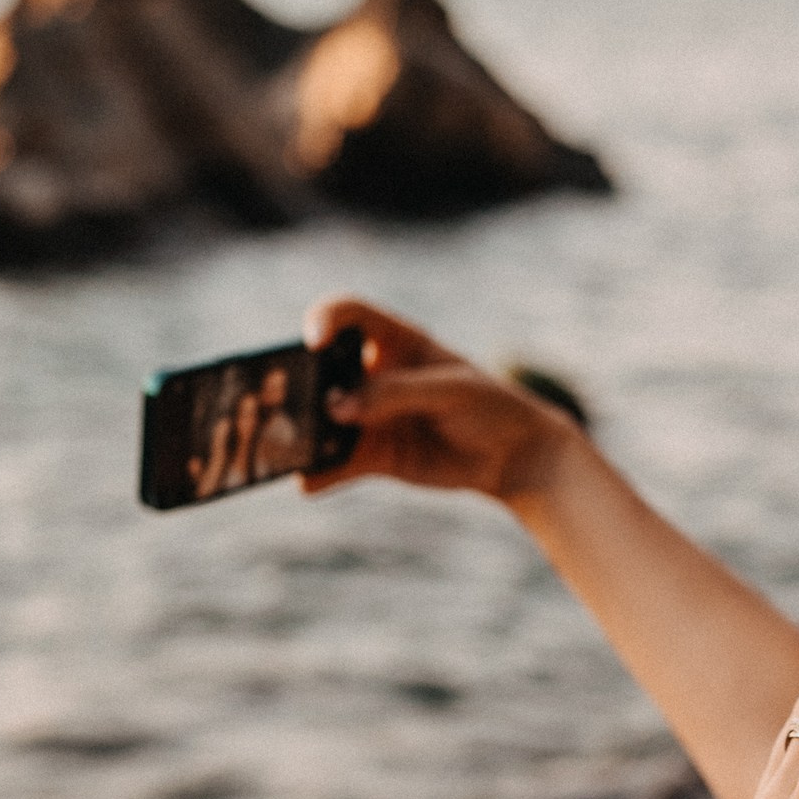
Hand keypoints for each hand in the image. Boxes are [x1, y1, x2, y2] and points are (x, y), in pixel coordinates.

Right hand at [299, 297, 579, 504]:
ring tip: (286, 446)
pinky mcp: (373, 455)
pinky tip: (308, 482)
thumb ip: (395, 394)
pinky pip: (337, 463)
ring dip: (303, 432)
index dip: (325, 320)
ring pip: (323, 421)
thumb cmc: (489, 405)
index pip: (348, 315)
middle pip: (322, 370)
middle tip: (284, 400)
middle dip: (300, 382)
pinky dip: (320, 473)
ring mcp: (369, 417)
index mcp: (395, 341)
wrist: (514, 456)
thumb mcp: (450, 390)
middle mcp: (373, 376)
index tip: (314, 340)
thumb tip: (336, 408)